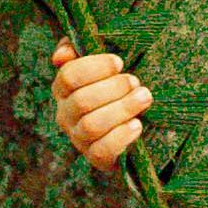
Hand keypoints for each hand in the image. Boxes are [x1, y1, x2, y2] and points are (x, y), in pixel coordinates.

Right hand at [50, 38, 152, 172]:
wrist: (134, 125)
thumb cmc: (115, 86)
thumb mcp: (100, 64)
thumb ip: (79, 48)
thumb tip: (63, 54)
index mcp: (63, 89)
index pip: (68, 76)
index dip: (94, 67)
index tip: (120, 62)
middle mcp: (65, 115)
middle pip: (81, 101)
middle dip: (113, 89)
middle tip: (136, 82)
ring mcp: (79, 139)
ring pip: (91, 126)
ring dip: (122, 109)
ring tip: (144, 98)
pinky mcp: (96, 159)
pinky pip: (102, 151)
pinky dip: (121, 137)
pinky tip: (138, 125)